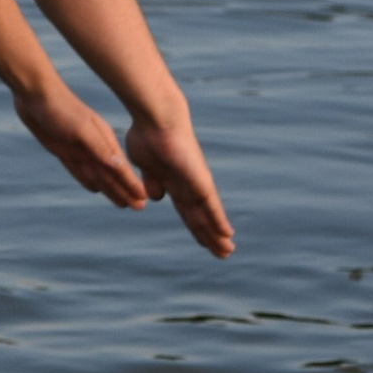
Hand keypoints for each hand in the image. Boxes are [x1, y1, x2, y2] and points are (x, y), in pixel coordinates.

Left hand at [14, 84, 151, 210]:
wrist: (35, 94)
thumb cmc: (61, 109)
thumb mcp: (83, 130)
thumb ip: (101, 149)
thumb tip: (121, 167)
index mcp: (103, 140)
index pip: (121, 169)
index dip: (132, 186)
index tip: (144, 201)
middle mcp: (94, 146)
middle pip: (112, 175)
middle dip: (125, 191)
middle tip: (140, 209)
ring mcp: (79, 148)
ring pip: (98, 175)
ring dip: (110, 189)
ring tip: (122, 204)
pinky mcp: (63, 149)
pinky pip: (79, 170)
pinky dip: (88, 180)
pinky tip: (95, 188)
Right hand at [126, 112, 237, 259]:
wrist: (156, 121)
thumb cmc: (147, 136)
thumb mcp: (146, 166)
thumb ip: (151, 180)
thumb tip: (154, 196)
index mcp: (173, 182)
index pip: (187, 210)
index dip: (195, 226)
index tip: (203, 240)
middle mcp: (187, 185)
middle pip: (200, 217)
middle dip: (209, 235)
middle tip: (222, 252)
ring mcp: (195, 183)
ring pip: (208, 216)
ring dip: (216, 235)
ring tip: (227, 251)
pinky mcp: (200, 181)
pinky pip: (211, 206)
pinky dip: (218, 221)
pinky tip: (226, 234)